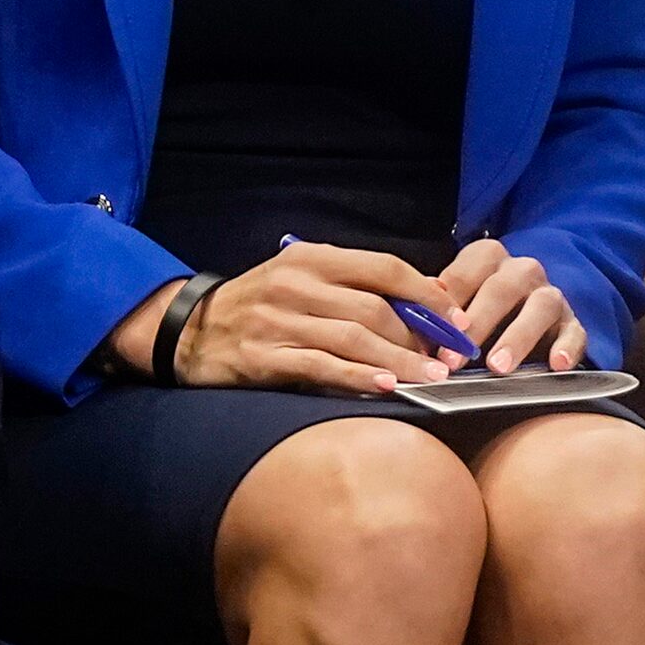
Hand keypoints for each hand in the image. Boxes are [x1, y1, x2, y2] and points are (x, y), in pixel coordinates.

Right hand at [120, 244, 463, 393]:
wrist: (188, 330)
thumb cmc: (258, 305)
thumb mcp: (300, 279)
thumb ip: (352, 285)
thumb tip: (423, 301)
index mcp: (311, 257)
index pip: (384, 268)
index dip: (426, 294)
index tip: (455, 318)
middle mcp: (296, 284)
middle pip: (375, 307)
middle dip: (419, 336)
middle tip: (447, 359)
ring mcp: (278, 320)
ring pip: (354, 338)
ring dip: (399, 362)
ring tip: (430, 379)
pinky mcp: (265, 357)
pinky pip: (321, 366)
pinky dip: (358, 376)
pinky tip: (385, 386)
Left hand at [435, 237, 587, 372]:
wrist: (526, 309)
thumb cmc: (479, 307)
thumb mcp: (456, 300)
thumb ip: (438, 304)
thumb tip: (412, 308)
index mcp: (488, 257)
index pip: (465, 273)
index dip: (447, 306)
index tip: (433, 336)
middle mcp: (522, 270)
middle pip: (502, 289)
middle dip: (477, 325)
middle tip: (455, 360)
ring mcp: (550, 295)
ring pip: (541, 306)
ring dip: (518, 337)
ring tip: (498, 368)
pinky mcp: (572, 323)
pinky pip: (575, 332)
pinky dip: (567, 348)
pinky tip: (556, 365)